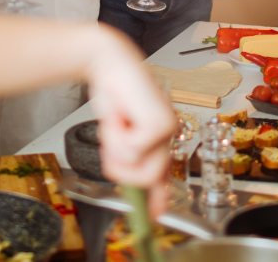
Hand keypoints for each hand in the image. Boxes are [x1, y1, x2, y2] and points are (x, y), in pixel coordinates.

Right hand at [88, 25, 175, 214]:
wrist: (108, 62)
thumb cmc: (112, 94)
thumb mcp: (117, 133)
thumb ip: (126, 157)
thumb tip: (128, 184)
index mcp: (159, 137)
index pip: (164, 174)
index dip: (159, 197)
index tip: (156, 215)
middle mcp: (168, 134)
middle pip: (146, 178)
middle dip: (119, 167)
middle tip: (110, 141)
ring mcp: (168, 128)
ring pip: (138, 166)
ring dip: (116, 149)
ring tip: (115, 124)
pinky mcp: (161, 123)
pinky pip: (133, 150)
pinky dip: (116, 135)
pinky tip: (119, 114)